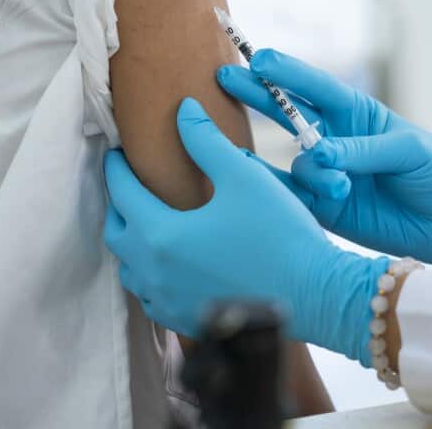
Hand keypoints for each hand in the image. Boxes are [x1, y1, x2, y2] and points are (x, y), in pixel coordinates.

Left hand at [103, 98, 387, 363]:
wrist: (314, 295)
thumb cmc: (280, 234)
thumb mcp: (244, 177)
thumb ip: (206, 141)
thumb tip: (184, 110)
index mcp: (161, 234)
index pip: (123, 193)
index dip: (117, 168)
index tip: (116, 152)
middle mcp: (154, 273)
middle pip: (117, 233)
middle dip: (119, 204)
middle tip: (128, 184)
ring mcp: (169, 302)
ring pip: (131, 270)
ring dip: (132, 243)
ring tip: (146, 222)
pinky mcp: (187, 321)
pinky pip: (152, 297)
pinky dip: (151, 275)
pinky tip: (170, 264)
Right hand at [216, 50, 431, 275]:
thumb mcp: (408, 152)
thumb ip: (361, 150)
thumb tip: (320, 154)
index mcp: (358, 114)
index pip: (317, 87)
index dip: (287, 72)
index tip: (258, 57)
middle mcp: (336, 140)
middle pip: (288, 113)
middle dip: (258, 95)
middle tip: (225, 78)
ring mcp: (328, 174)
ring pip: (296, 163)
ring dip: (313, 170)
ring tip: (342, 187)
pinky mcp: (324, 209)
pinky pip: (295, 198)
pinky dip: (287, 195)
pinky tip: (286, 195)